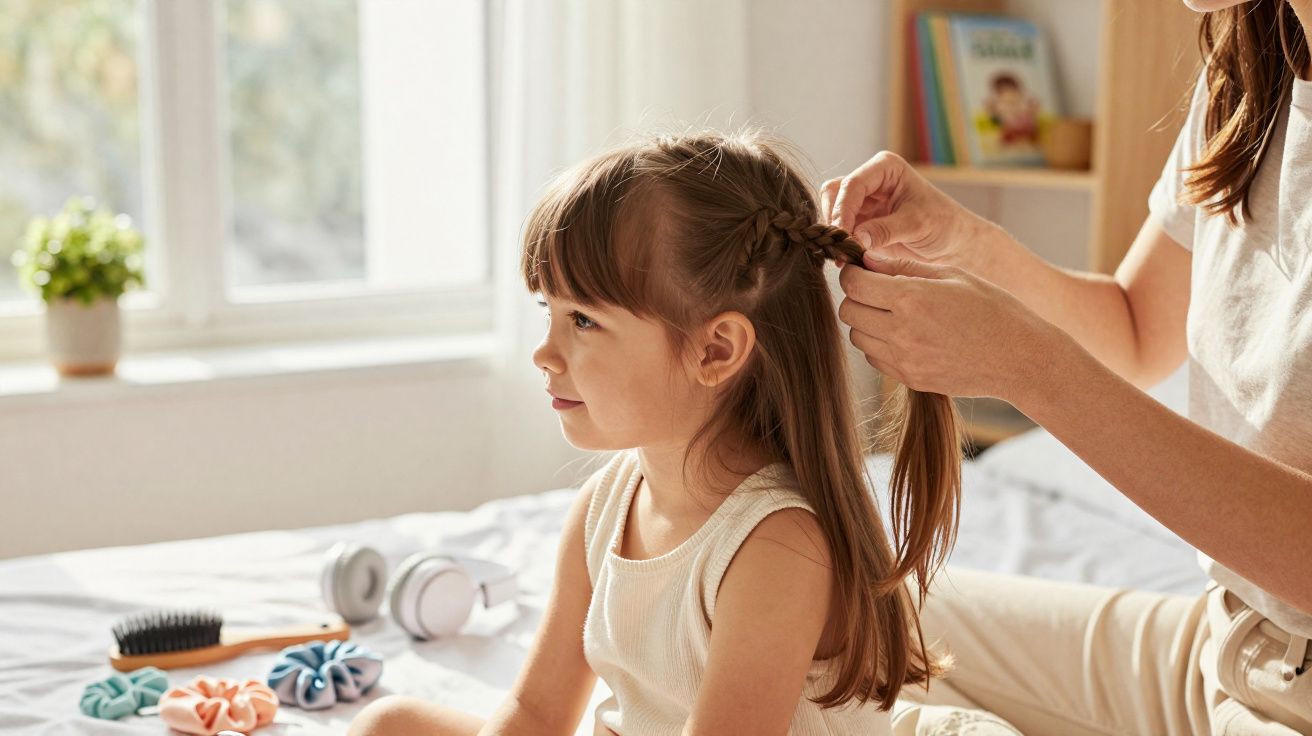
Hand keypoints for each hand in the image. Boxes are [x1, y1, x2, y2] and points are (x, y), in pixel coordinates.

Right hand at [819, 151, 991, 265]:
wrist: (952, 243)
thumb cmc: (943, 224)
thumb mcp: (917, 225)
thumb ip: (885, 230)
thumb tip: (854, 239)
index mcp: (885, 168)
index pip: (852, 184)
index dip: (843, 210)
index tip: (844, 236)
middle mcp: (870, 180)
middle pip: (834, 193)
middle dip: (834, 221)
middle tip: (840, 248)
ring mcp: (862, 201)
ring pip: (831, 210)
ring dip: (833, 232)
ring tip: (842, 256)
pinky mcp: (859, 221)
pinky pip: (838, 228)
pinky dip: (838, 242)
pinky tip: (844, 259)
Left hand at [837, 253, 1067, 401]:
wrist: (1019, 358)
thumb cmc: (992, 309)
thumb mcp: (953, 275)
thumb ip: (905, 267)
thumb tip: (868, 258)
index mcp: (911, 299)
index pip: (854, 284)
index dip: (853, 273)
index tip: (862, 270)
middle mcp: (901, 331)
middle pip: (848, 311)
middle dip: (857, 296)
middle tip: (877, 290)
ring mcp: (903, 359)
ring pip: (857, 337)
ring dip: (866, 322)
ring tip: (892, 313)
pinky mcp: (909, 379)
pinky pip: (875, 358)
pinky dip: (879, 345)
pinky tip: (903, 334)